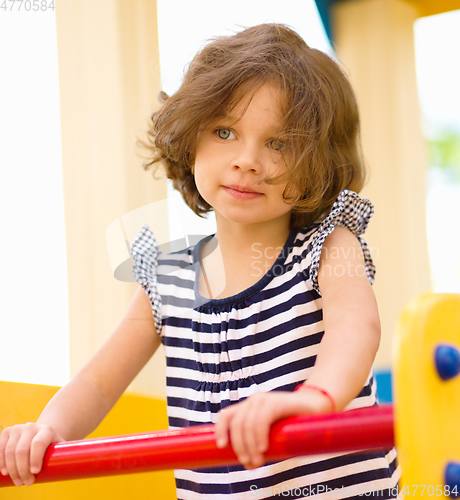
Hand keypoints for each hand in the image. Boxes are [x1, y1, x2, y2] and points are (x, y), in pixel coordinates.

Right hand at [0, 423, 63, 485]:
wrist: (41, 434)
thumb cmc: (52, 447)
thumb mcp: (60, 449)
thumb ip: (67, 456)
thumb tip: (77, 467)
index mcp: (47, 430)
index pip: (38, 444)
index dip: (35, 459)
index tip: (35, 472)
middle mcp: (31, 426)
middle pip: (22, 450)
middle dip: (23, 470)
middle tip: (27, 483)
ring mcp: (18, 428)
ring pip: (9, 451)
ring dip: (12, 470)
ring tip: (18, 481)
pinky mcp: (7, 432)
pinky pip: (0, 448)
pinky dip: (0, 462)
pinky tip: (4, 472)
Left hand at [214, 389, 330, 468]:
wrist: (316, 408)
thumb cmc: (293, 426)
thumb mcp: (272, 437)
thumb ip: (260, 447)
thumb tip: (248, 464)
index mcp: (248, 409)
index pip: (226, 415)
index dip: (220, 430)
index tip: (222, 447)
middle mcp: (253, 401)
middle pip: (236, 424)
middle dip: (239, 446)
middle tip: (249, 462)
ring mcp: (264, 399)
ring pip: (247, 424)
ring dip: (250, 445)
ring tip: (258, 460)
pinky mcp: (276, 402)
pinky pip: (262, 419)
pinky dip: (259, 435)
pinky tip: (264, 448)